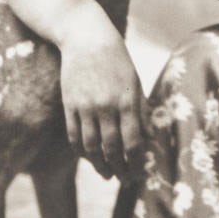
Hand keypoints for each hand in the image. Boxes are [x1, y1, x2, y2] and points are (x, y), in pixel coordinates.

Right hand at [59, 28, 149, 181]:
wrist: (85, 37)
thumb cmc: (116, 58)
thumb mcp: (135, 81)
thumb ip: (141, 111)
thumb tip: (149, 138)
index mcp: (127, 100)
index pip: (133, 142)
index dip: (136, 163)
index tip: (139, 174)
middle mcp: (106, 106)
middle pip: (112, 148)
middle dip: (120, 169)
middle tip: (125, 180)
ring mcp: (85, 106)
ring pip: (91, 147)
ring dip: (99, 165)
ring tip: (107, 174)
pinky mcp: (69, 105)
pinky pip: (74, 136)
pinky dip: (82, 151)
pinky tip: (89, 158)